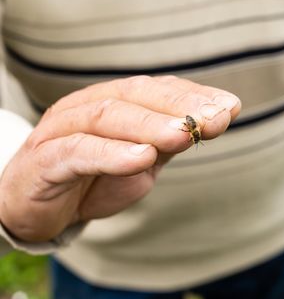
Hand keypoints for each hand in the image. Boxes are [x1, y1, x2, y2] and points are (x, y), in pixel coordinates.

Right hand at [0, 75, 240, 241]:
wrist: (38, 208)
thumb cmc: (93, 179)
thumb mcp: (141, 161)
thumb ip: (171, 141)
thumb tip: (216, 119)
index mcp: (114, 103)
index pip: (157, 89)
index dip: (194, 95)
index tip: (231, 107)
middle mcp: (88, 107)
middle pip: (136, 95)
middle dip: (180, 106)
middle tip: (216, 118)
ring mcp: (62, 130)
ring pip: (107, 116)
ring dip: (149, 124)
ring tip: (183, 134)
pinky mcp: (44, 160)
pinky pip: (78, 152)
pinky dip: (112, 153)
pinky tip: (142, 157)